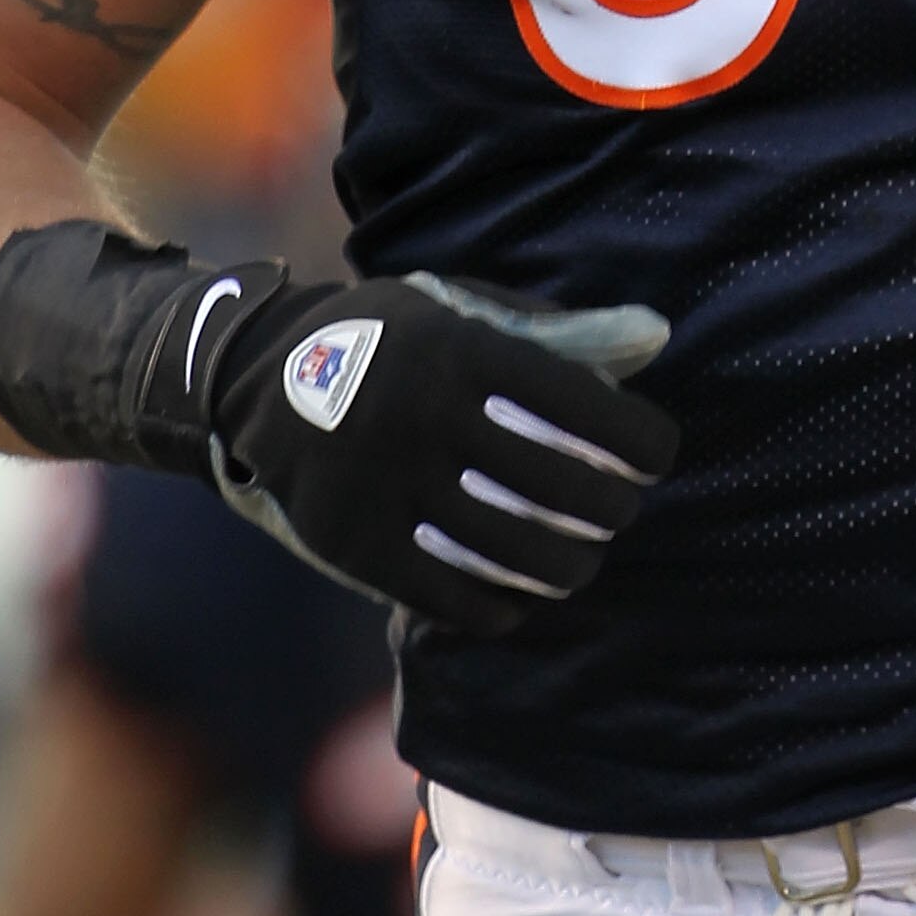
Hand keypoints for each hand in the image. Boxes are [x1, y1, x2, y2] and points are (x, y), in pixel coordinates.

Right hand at [170, 266, 674, 635]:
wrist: (258, 379)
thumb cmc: (391, 341)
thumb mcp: (461, 310)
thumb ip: (558, 330)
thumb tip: (658, 336)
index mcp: (463, 352)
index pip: (590, 411)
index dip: (643, 443)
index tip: (655, 457)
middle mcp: (427, 418)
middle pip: (566, 491)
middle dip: (614, 509)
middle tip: (618, 509)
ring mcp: (390, 487)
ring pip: (519, 554)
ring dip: (571, 565)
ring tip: (579, 555)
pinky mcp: (357, 545)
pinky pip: (459, 600)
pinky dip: (506, 604)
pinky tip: (521, 591)